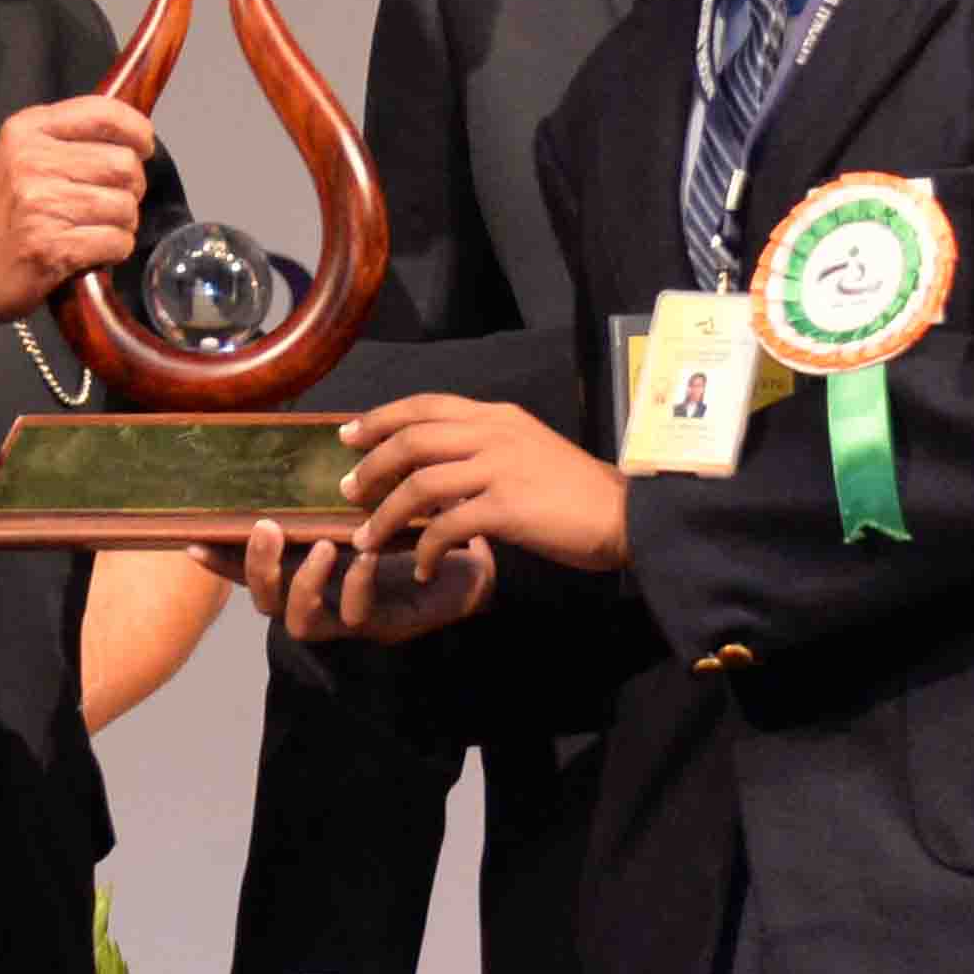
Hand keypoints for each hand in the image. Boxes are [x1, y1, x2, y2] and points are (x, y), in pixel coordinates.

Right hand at [0, 94, 154, 326]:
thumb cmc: (10, 204)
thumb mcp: (27, 151)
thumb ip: (72, 134)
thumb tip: (137, 132)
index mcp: (29, 129)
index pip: (103, 113)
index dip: (137, 130)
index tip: (142, 147)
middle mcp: (32, 161)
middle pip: (123, 164)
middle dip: (132, 186)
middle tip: (115, 198)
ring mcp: (40, 204)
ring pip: (124, 206)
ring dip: (124, 222)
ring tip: (100, 226)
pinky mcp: (50, 246)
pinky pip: (115, 241)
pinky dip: (116, 248)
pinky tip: (95, 249)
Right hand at [196, 517, 494, 646]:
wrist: (475, 560)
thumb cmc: (417, 530)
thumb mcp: (371, 504)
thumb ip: (339, 489)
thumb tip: (319, 439)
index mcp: (309, 567)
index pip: (252, 569)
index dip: (222, 561)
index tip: (192, 540)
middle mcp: (321, 598)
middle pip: (266, 603)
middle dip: (258, 568)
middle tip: (267, 529)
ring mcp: (349, 619)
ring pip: (301, 620)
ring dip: (304, 583)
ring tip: (321, 546)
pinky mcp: (385, 626)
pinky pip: (357, 615)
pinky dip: (355, 585)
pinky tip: (364, 557)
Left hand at [345, 391, 629, 570]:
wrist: (625, 515)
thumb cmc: (576, 489)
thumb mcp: (527, 450)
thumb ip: (483, 450)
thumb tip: (435, 471)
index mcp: (496, 415)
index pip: (425, 405)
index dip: (381, 418)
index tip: (348, 435)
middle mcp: (494, 433)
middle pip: (412, 440)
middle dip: (372, 466)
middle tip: (348, 491)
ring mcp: (499, 468)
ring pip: (420, 484)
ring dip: (387, 514)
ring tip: (368, 539)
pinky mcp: (507, 507)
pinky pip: (448, 527)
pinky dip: (426, 549)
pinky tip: (420, 568)